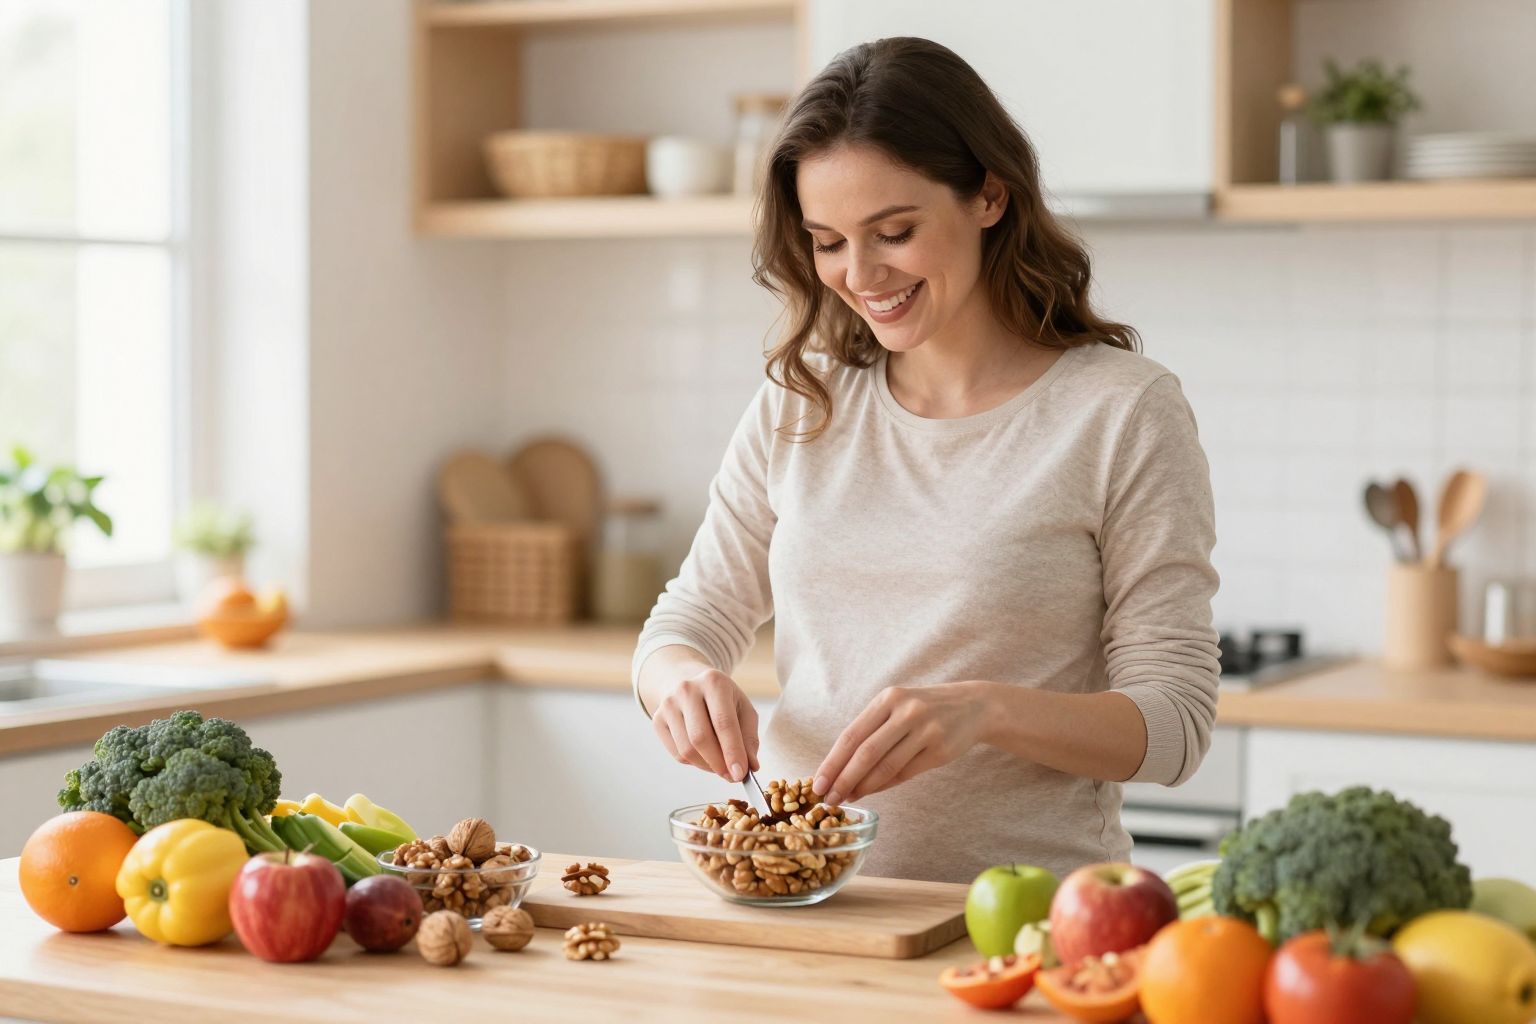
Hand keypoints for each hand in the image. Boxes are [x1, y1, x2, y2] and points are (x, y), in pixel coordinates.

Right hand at [651, 667, 760, 782]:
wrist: (690, 685)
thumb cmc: (722, 700)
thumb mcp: (744, 710)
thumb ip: (749, 738)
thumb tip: (750, 766)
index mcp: (714, 682)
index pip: (723, 722)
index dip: (732, 751)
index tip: (740, 774)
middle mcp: (687, 690)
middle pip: (701, 737)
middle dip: (719, 763)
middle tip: (732, 776)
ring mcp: (668, 704)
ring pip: (687, 750)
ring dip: (707, 766)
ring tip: (720, 766)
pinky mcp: (657, 719)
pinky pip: (677, 753)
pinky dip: (694, 763)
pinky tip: (705, 756)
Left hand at [813, 682, 992, 803]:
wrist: (973, 706)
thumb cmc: (924, 709)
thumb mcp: (898, 707)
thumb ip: (872, 731)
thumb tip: (840, 769)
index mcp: (888, 699)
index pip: (852, 735)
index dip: (832, 762)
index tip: (817, 782)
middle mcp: (906, 711)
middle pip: (866, 752)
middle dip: (843, 779)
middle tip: (828, 798)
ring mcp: (926, 730)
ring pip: (886, 766)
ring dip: (863, 787)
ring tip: (847, 798)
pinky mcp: (940, 749)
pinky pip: (905, 773)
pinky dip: (885, 785)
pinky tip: (871, 792)